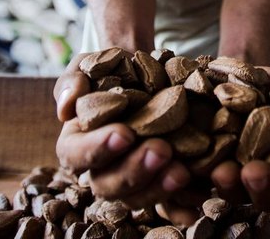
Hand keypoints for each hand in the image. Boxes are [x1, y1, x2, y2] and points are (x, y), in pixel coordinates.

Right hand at [54, 53, 190, 208]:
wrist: (147, 73)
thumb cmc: (111, 70)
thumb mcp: (88, 65)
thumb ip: (72, 81)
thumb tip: (67, 107)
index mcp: (76, 145)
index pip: (76, 155)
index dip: (97, 148)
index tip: (124, 134)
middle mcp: (101, 169)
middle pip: (109, 185)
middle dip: (135, 171)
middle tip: (161, 151)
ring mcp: (133, 180)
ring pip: (139, 197)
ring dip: (160, 188)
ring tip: (183, 172)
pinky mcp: (160, 182)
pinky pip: (170, 204)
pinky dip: (185, 202)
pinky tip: (202, 191)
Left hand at [206, 66, 269, 210]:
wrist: (226, 71)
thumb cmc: (268, 84)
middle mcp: (265, 177)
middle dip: (265, 186)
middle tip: (256, 171)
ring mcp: (233, 177)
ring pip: (233, 194)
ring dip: (229, 185)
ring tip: (223, 170)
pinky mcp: (200, 170)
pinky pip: (197, 183)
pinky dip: (194, 178)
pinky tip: (190, 167)